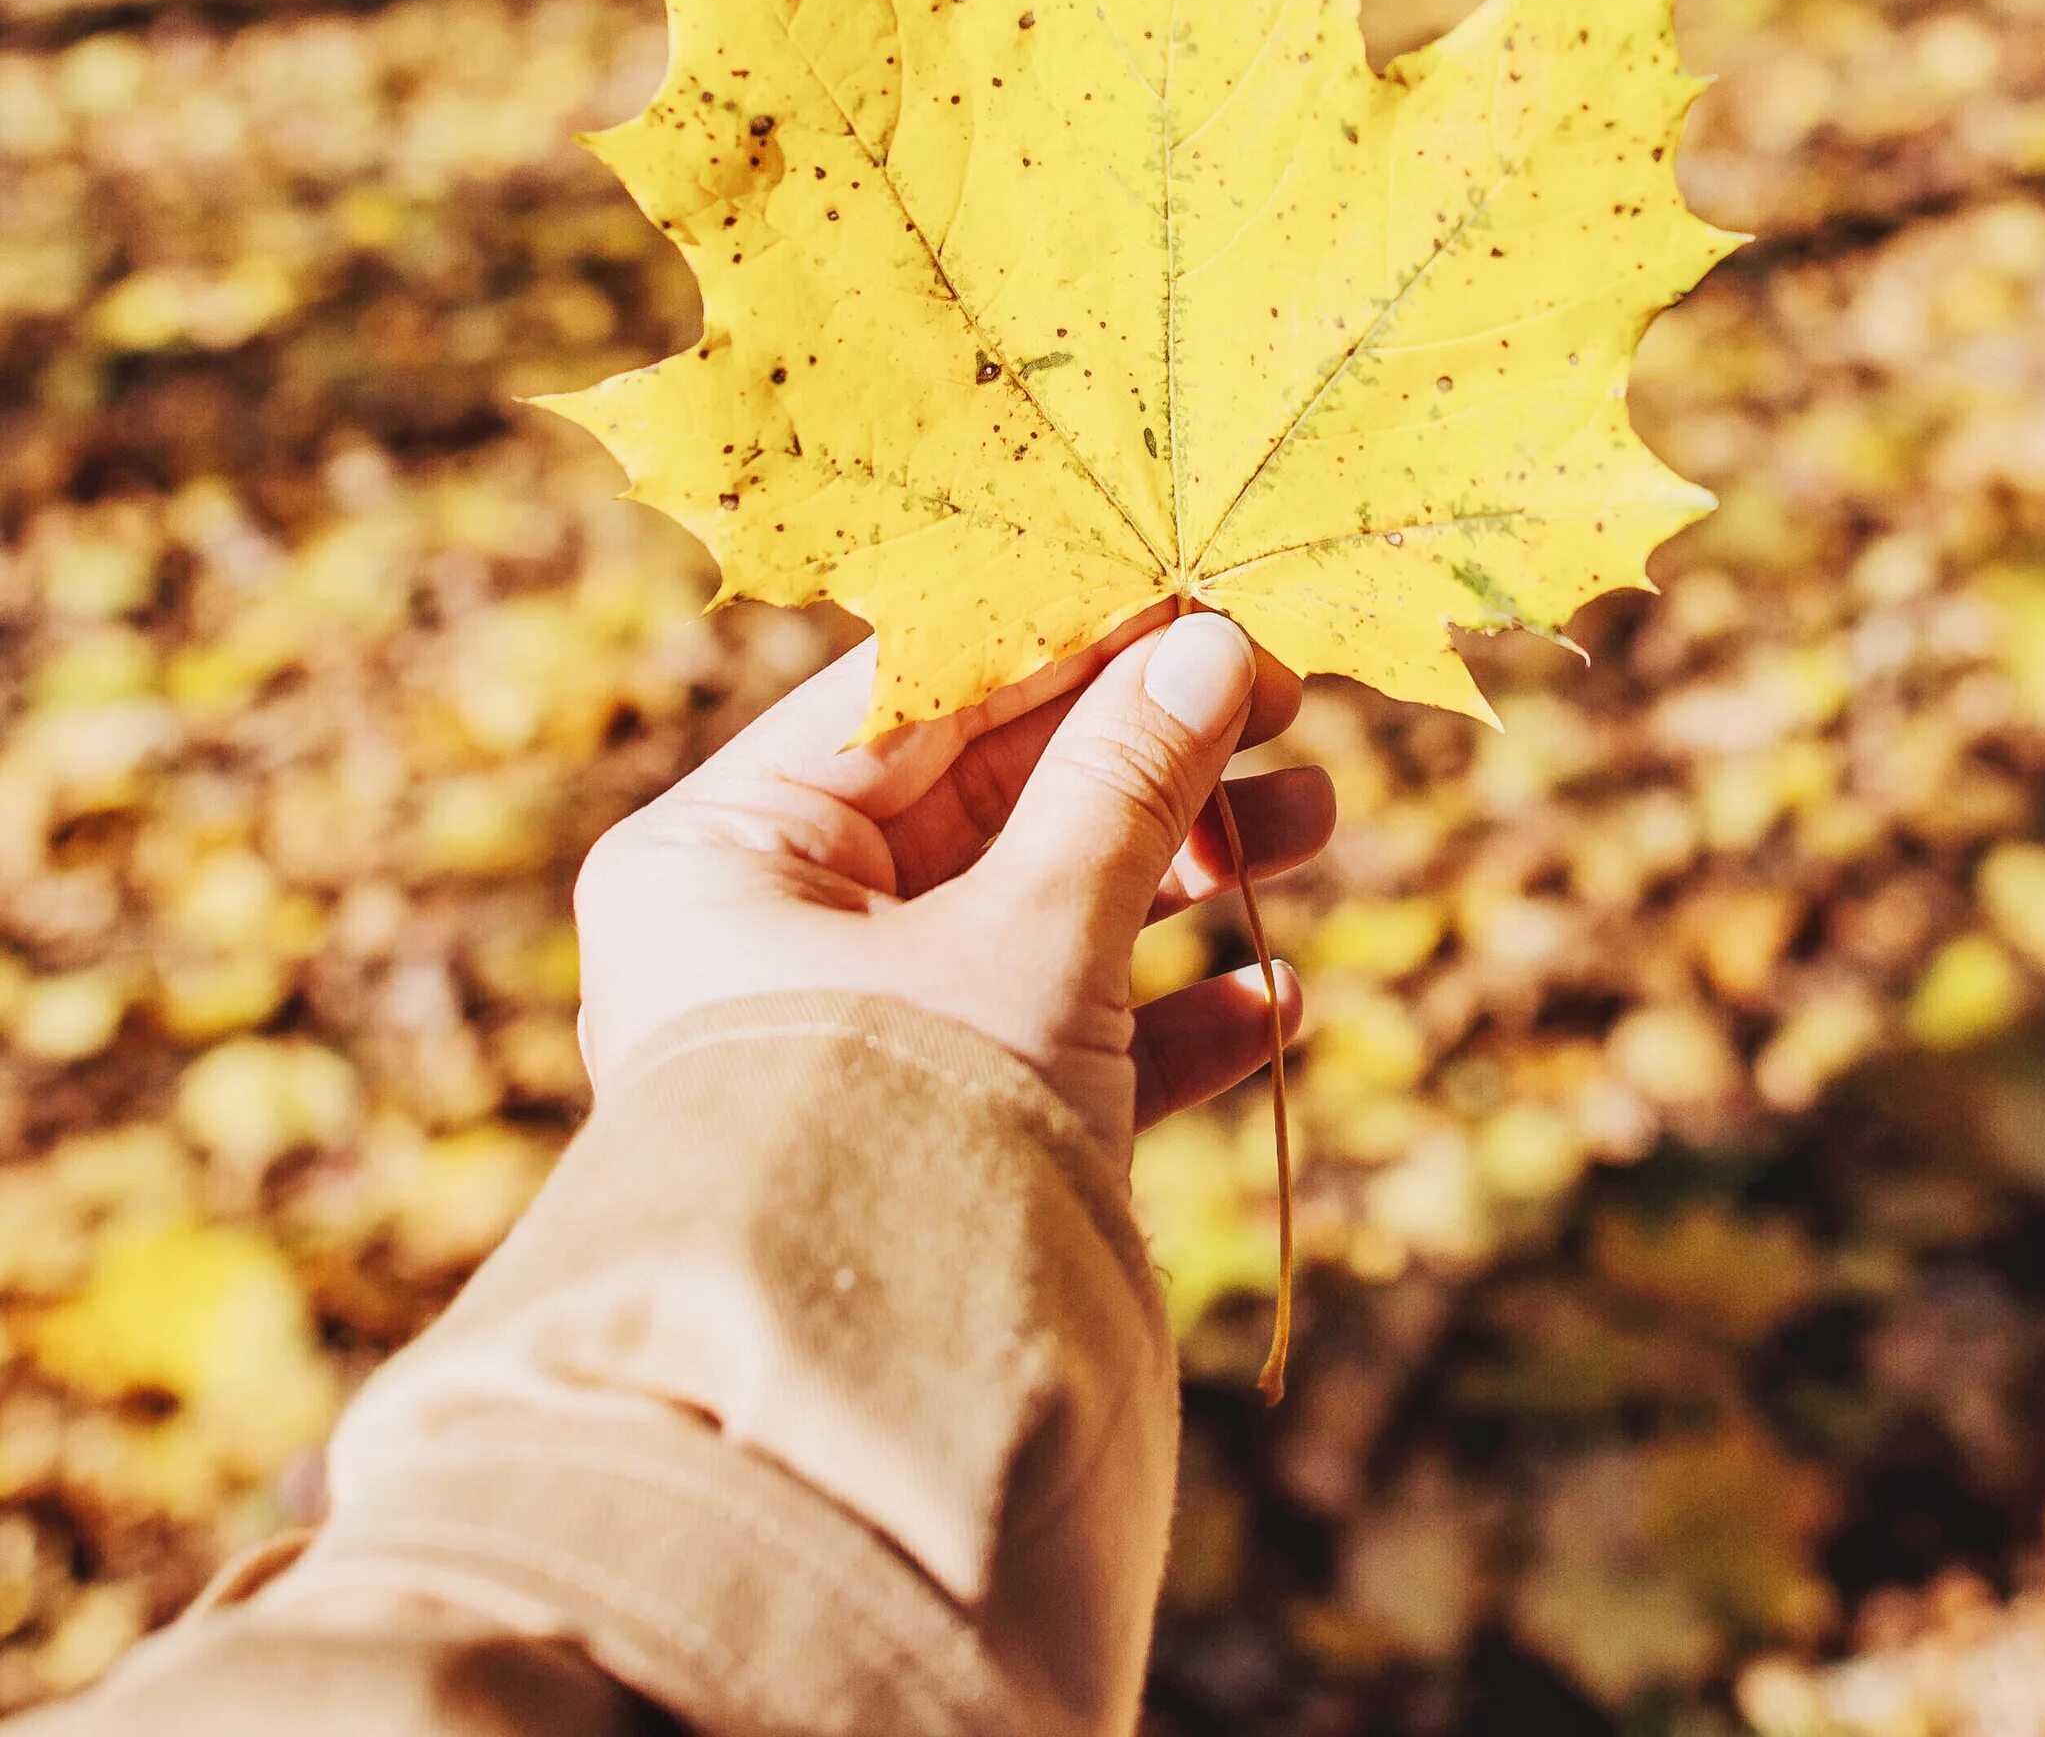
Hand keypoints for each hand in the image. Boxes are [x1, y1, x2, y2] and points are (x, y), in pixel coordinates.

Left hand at [573, 610, 1331, 1175]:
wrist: (859, 1437)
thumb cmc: (906, 1133)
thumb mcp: (1032, 934)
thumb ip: (1123, 782)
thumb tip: (1210, 646)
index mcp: (723, 854)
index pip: (916, 696)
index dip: (1076, 641)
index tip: (1205, 606)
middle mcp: (762, 935)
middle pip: (985, 799)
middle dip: (1150, 760)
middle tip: (1288, 711)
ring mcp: (845, 1040)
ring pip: (1032, 913)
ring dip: (1182, 874)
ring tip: (1320, 826)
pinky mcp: (925, 1139)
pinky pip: (1047, 1043)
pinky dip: (1159, 1019)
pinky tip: (1273, 1004)